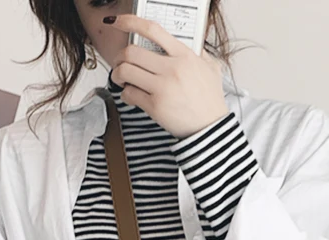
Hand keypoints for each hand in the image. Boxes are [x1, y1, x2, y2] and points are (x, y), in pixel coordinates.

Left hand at [106, 13, 229, 138]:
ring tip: (121, 78)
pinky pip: (129, 94)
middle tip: (120, 62)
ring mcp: (162, 88)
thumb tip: (192, 44)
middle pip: (131, 52)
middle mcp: (172, 69)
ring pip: (125, 71)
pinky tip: (131, 96)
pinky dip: (125, 94)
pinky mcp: (155, 106)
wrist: (210, 128)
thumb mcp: (211, 69)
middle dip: (120, 57)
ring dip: (117, 74)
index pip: (152, 30)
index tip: (118, 23)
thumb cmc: (210, 101)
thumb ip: (200, 53)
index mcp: (184, 55)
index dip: (130, 22)